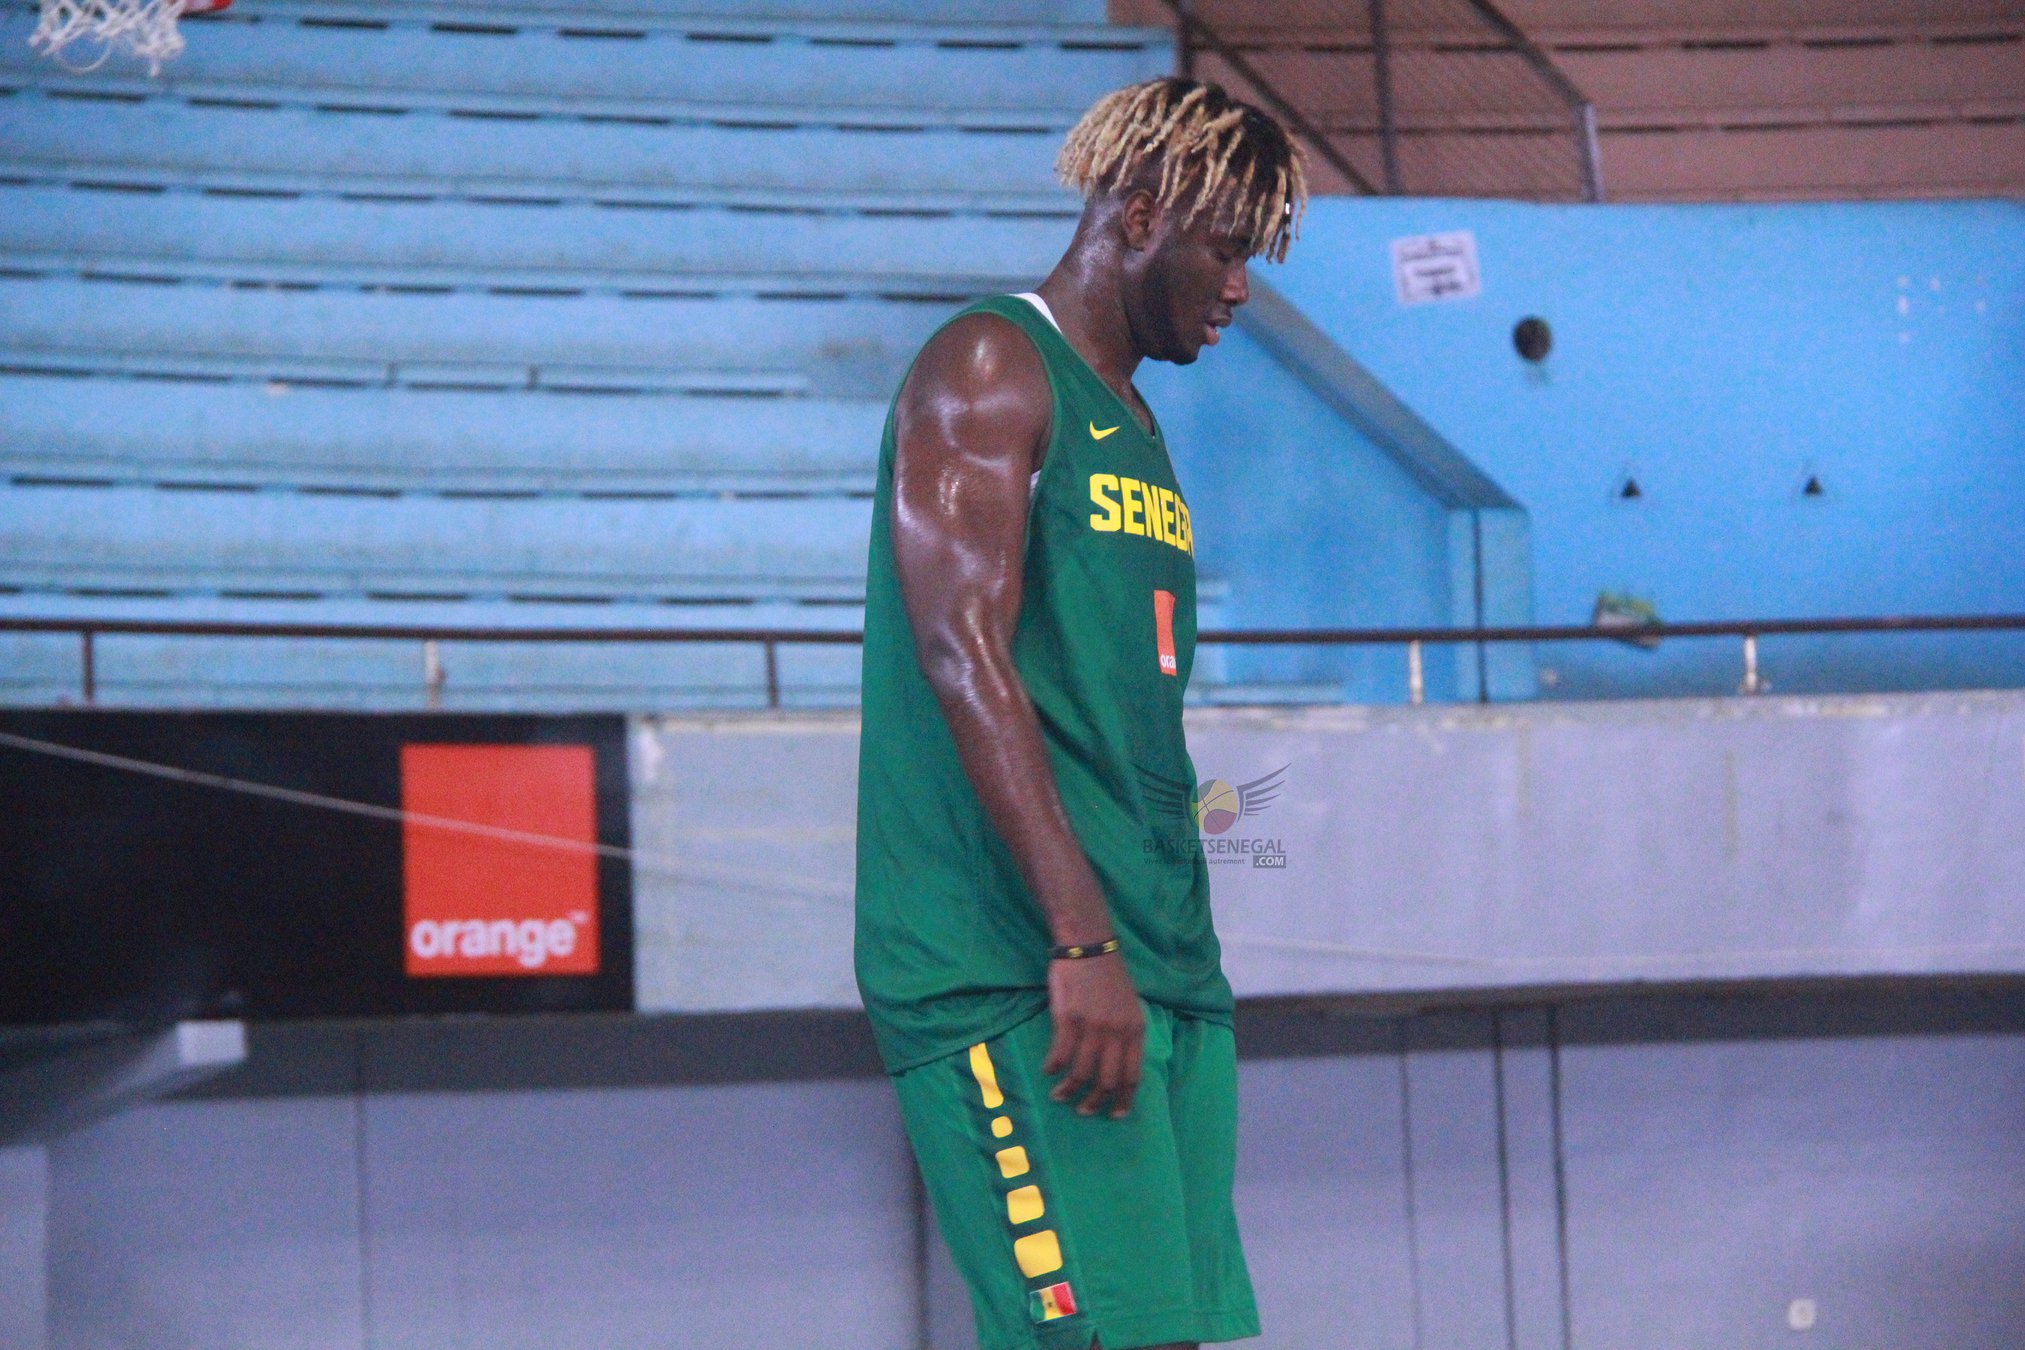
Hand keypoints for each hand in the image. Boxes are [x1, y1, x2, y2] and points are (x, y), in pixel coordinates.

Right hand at [1042, 953, 1143, 1118]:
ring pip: (1082, 1072)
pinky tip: (1048, 1071)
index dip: (1123, 1099)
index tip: (1115, 1114)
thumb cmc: (1108, 977)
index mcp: (1135, 1030)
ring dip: (1069, 1089)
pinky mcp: (1069, 1019)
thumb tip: (1119, 1065)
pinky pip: (1061, 1054)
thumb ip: (1127, 1034)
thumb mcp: (1130, 1007)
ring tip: (1059, 1096)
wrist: (1089, 947)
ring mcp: (1092, 1027)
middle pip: (1107, 1080)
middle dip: (1094, 1102)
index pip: (1132, 1076)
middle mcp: (1116, 1033)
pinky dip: (1054, 1068)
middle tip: (1083, 1111)